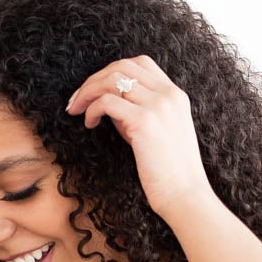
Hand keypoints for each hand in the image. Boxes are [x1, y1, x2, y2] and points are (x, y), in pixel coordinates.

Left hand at [66, 54, 213, 225]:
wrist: (186, 197)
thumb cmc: (170, 174)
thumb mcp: (158, 134)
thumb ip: (138, 114)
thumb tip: (109, 104)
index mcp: (175, 95)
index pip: (140, 63)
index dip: (113, 71)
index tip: (96, 89)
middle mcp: (168, 94)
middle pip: (122, 65)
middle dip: (94, 79)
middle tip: (76, 99)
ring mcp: (157, 106)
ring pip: (112, 80)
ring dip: (88, 91)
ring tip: (76, 110)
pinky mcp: (144, 122)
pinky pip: (107, 102)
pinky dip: (92, 110)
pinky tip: (89, 124)